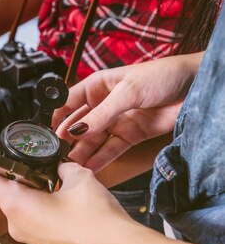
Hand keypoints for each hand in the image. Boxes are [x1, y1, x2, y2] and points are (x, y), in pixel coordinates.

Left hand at [0, 138, 132, 243]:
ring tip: (49, 172)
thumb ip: (62, 166)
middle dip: (12, 169)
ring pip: (17, 204)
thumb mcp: (79, 178)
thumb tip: (59, 165)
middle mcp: (16, 224)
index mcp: (16, 205)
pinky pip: (31, 217)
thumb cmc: (98, 221)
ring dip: (28, 186)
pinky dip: (38, 201)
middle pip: (0, 190)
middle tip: (30, 154)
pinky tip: (59, 193)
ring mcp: (28, 237)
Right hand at [51, 53, 202, 171]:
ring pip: (93, 140)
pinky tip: (89, 167)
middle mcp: (104, 104)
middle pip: (79, 124)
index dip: (57, 117)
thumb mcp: (127, 92)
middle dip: (67, 139)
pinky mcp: (131, 135)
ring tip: (70, 165)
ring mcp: (117, 121)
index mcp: (98, 86)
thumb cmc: (162, 76)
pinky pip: (111, 150)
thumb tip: (77, 130)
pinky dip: (100, 159)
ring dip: (82, 152)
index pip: (69, 102)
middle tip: (57, 154)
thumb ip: (101, 114)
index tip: (47, 132)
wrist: (196, 87)